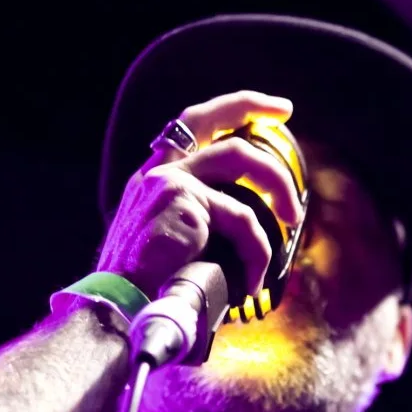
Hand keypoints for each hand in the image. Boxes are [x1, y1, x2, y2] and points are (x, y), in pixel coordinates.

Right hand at [96, 91, 305, 298]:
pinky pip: (242, 219)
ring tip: (293, 217)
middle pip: (208, 118)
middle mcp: (156, 171)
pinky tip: (252, 281)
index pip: (188, 128)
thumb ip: (200, 226)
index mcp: (153, 181)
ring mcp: (168, 180)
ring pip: (240, 157)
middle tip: (283, 110)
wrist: (119, 306)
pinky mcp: (183, 200)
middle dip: (249, 105)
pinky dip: (256, 252)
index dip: (226, 112)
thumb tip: (248, 230)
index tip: (261, 113)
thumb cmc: (149, 290)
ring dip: (276, 184)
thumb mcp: (173, 247)